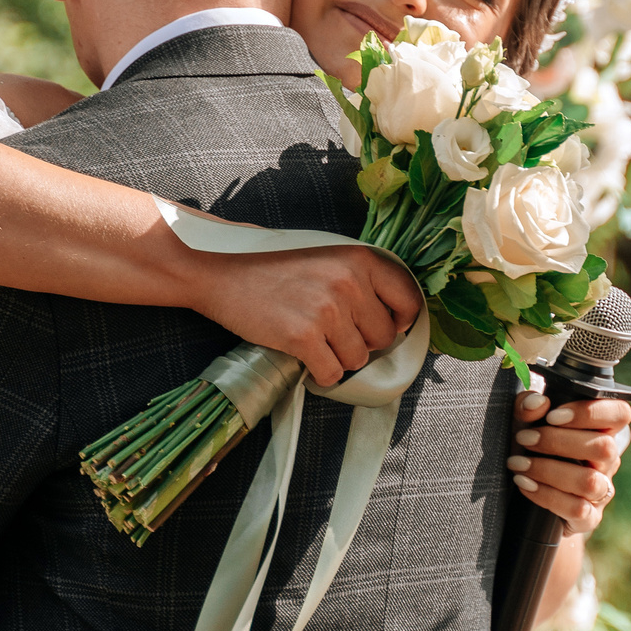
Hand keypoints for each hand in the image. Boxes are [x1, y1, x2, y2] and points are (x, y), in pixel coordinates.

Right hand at [197, 246, 423, 387]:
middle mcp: (349, 283)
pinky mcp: (302, 337)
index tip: (387, 327)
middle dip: (363, 342)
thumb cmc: (273, 266)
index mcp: (360, 259)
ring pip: (357, 359)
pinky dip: (320, 374)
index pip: (408, 300)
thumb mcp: (326, 256)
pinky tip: (305, 357)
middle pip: (382, 337)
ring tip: (314, 341)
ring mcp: (326, 311)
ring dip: (338, 359)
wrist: (222, 271)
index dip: (400, 321)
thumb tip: (395, 316)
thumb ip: (361, 278)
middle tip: (334, 333)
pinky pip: (331, 374)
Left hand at [507, 392, 630, 536]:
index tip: (553, 415)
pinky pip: (578, 509)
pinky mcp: (589, 518)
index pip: (619, 414)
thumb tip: (537, 403)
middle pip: (604, 448)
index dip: (590, 412)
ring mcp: (602, 491)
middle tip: (524, 438)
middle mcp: (608, 460)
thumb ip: (528, 405)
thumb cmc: (530, 450)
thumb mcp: (523, 421)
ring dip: (549, 470)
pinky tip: (524, 484)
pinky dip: (546, 495)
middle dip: (558, 442)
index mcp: (602, 430)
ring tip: (518, 463)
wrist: (521, 500)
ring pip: (590, 481)